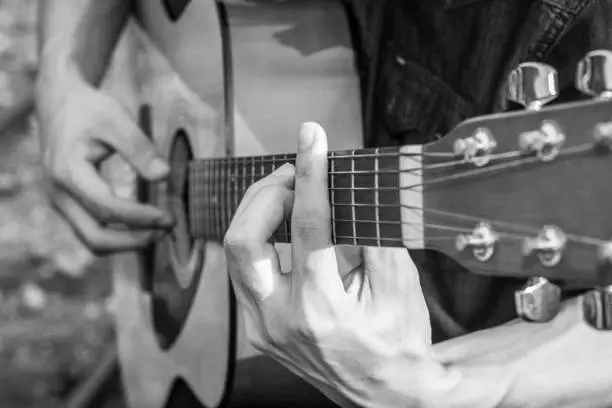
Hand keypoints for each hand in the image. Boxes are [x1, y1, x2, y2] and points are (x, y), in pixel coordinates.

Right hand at [37, 63, 173, 254]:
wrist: (58, 102)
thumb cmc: (87, 108)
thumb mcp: (115, 118)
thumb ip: (139, 148)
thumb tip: (164, 176)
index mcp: (66, 172)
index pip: (106, 208)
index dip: (139, 217)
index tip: (167, 217)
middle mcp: (57, 193)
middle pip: (95, 237)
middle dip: (134, 240)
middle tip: (167, 231)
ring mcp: (60, 202)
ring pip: (93, 239)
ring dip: (128, 242)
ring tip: (160, 231)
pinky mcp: (67, 204)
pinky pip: (93, 229)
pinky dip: (119, 234)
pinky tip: (145, 225)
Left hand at [224, 123, 458, 406]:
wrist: (386, 394)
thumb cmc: (398, 341)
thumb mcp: (399, 284)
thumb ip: (373, 231)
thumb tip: (351, 186)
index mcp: (320, 309)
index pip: (307, 225)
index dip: (310, 173)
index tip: (312, 137)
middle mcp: (280, 320)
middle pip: (244, 239)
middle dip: (267, 192)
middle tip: (295, 173)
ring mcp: (262, 327)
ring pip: (235, 253)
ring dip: (258, 212)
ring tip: (288, 193)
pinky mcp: (256, 327)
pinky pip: (244, 271)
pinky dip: (260, 238)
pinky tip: (282, 226)